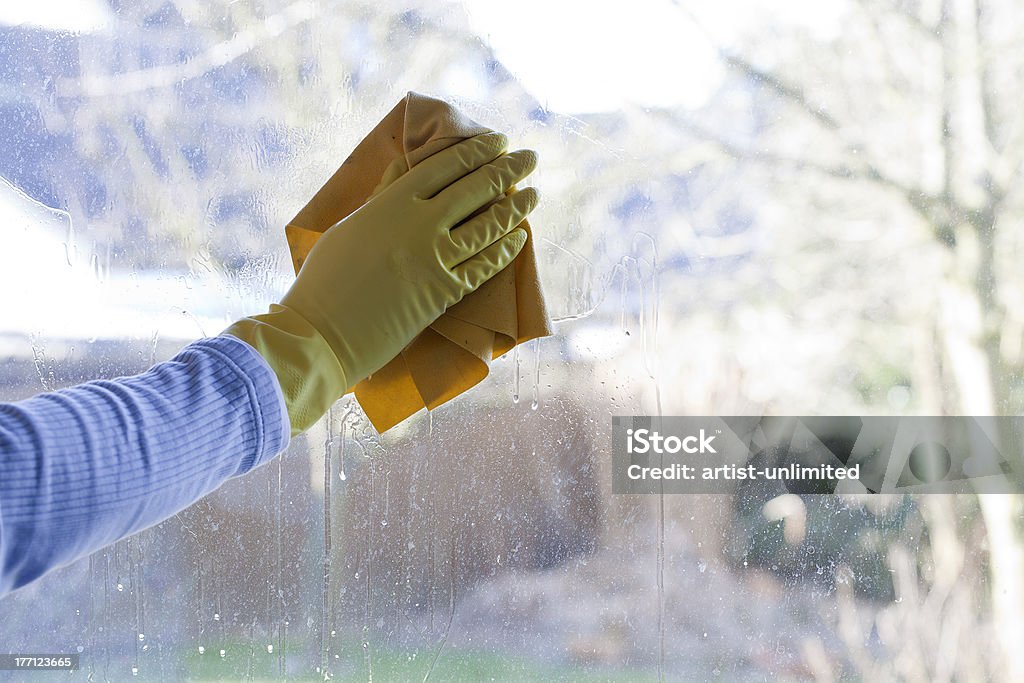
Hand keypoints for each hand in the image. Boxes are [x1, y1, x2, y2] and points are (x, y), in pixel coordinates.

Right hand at [226, 132, 539, 433]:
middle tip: (530, 157)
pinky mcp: (445, 293)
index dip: (478, 151)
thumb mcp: (352, 224)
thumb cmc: (326, 278)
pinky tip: (520, 237)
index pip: (447, 165)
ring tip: (535, 194)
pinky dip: (505, 250)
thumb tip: (406, 164)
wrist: (323, 332)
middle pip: (476, 188)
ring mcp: (435, 259)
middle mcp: (419, 223)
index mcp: (393, 201)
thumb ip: (384, 195)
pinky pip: (484, 266)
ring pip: (489, 225)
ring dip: (516, 207)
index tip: (499, 141)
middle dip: (508, 169)